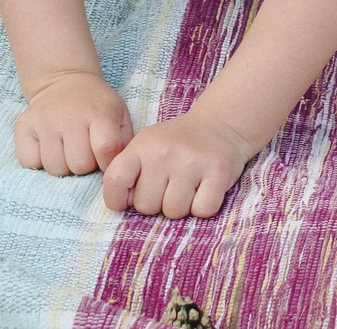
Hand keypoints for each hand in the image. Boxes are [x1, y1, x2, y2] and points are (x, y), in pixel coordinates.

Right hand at [14, 70, 132, 176]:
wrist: (65, 81)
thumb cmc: (96, 106)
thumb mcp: (119, 115)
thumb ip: (123, 142)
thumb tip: (116, 169)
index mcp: (99, 112)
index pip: (105, 148)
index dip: (106, 162)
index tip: (104, 158)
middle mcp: (70, 116)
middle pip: (79, 165)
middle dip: (84, 165)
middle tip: (84, 150)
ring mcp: (44, 121)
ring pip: (55, 168)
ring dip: (63, 165)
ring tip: (67, 148)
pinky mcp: (24, 126)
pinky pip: (30, 163)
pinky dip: (39, 161)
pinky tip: (48, 147)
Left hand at [101, 111, 259, 219]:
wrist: (220, 124)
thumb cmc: (177, 143)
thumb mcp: (147, 146)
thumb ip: (130, 172)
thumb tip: (123, 204)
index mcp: (142, 146)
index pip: (115, 180)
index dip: (117, 199)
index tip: (128, 199)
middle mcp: (165, 152)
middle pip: (146, 206)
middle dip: (157, 203)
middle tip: (169, 186)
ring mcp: (192, 162)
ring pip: (174, 212)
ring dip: (181, 206)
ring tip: (188, 186)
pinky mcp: (219, 172)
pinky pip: (202, 211)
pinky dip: (203, 206)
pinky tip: (205, 189)